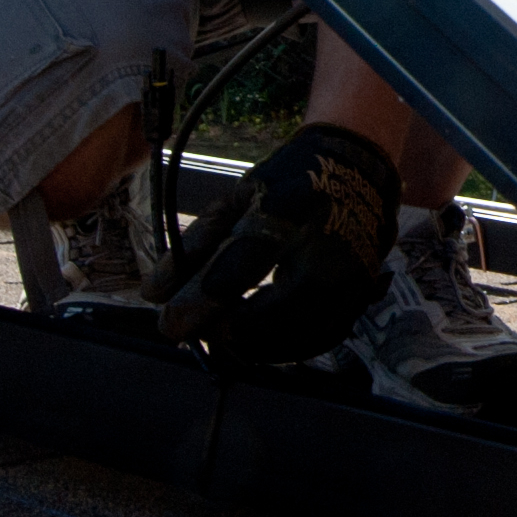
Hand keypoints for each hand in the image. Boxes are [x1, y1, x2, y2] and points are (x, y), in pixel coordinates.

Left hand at [152, 122, 400, 362]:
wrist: (360, 169)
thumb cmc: (288, 182)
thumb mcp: (237, 197)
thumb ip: (195, 245)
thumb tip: (154, 295)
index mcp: (288, 210)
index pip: (240, 263)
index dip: (201, 300)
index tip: (169, 324)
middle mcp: (326, 246)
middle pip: (270, 315)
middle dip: (225, 333)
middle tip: (199, 332)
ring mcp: (349, 276)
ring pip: (294, 338)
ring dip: (251, 345)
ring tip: (223, 335)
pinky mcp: (362, 296)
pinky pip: (318, 340)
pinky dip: (284, 347)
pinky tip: (260, 338)